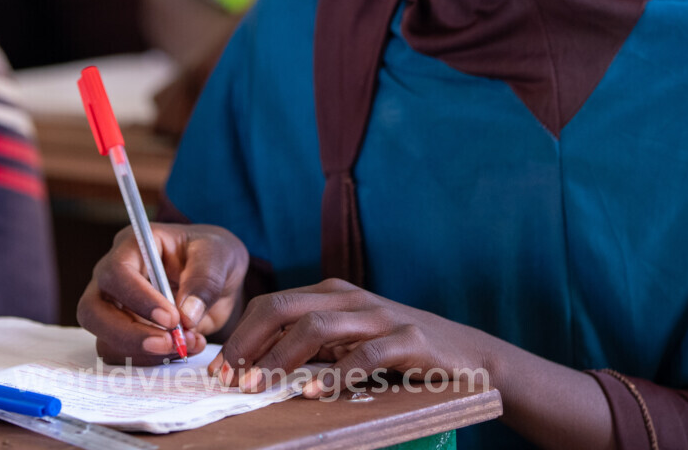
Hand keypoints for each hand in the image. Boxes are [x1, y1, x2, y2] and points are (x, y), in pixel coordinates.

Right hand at [76, 223, 246, 363]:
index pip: (117, 273)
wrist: (218, 277)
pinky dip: (151, 361)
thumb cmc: (212, 255)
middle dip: (129, 335)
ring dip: (145, 352)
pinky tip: (183, 349)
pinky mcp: (124, 332)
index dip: (138, 299)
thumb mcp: (218, 256)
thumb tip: (186, 317)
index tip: (172, 319)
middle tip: (172, 344)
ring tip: (188, 344)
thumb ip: (204, 281)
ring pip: (105, 340)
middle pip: (93, 311)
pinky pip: (123, 355)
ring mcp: (114, 307)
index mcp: (133, 246)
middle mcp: (113, 277)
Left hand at [212, 278, 497, 399]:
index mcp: (331, 295)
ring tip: (260, 386)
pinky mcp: (407, 341)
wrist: (468, 355)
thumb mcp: (348, 342)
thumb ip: (310, 346)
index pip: (271, 305)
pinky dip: (335, 375)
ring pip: (316, 327)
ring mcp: (379, 317)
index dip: (240, 336)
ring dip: (281, 359)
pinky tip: (313, 393)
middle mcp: (350, 299)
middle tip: (229, 377)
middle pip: (283, 309)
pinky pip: (364, 356)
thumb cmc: (397, 352)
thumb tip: (253, 367)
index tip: (219, 370)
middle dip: (249, 342)